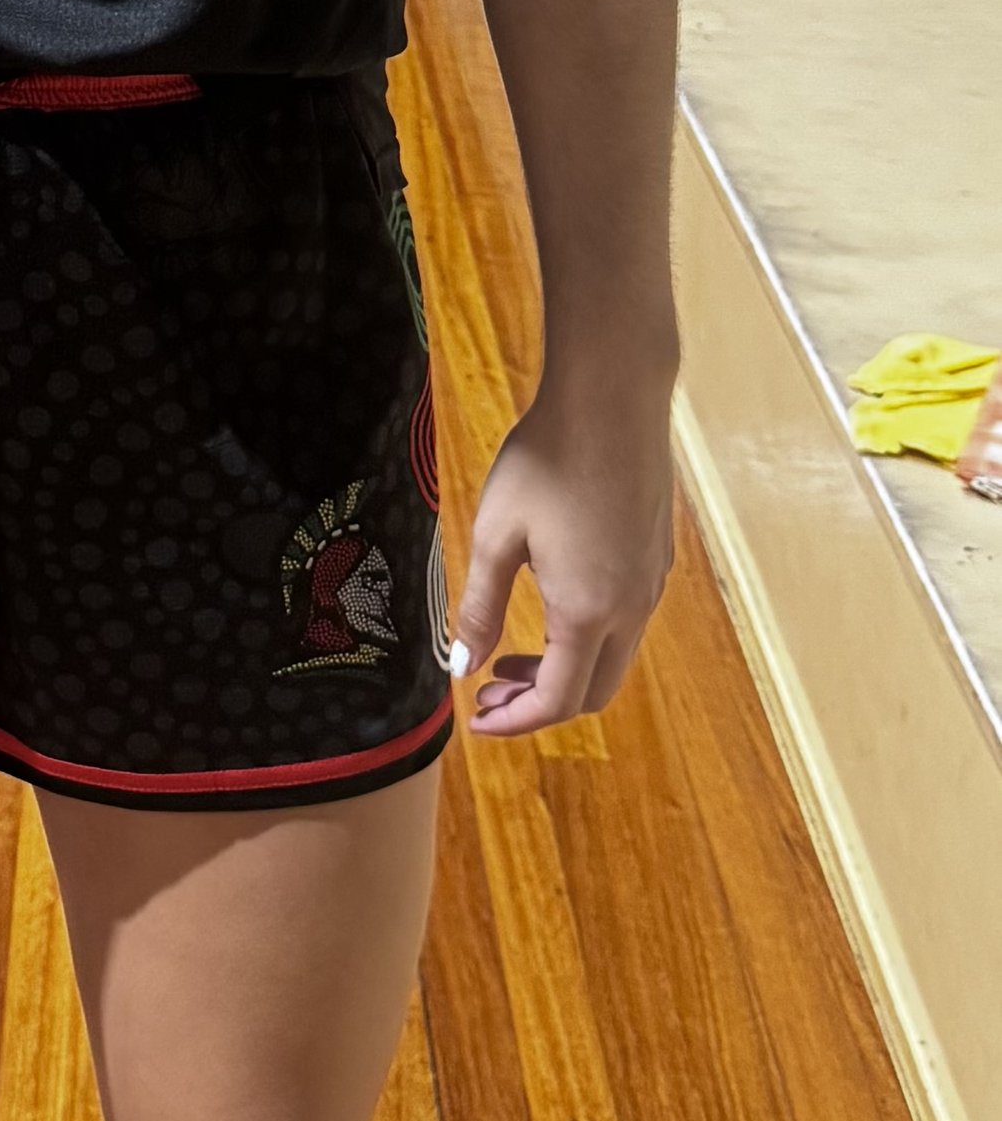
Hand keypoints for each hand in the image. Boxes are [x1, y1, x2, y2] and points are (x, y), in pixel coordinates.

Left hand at [452, 379, 675, 734]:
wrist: (612, 399)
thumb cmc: (547, 461)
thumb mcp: (496, 534)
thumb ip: (480, 607)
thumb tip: (462, 665)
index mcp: (588, 612)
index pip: (558, 701)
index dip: (515, 720)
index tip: (477, 717)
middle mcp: (632, 608)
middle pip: (593, 690)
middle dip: (540, 701)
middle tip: (490, 685)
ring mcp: (651, 583)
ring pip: (613, 657)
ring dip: (564, 668)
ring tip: (512, 649)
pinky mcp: (657, 557)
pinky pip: (627, 621)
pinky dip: (587, 637)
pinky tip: (551, 603)